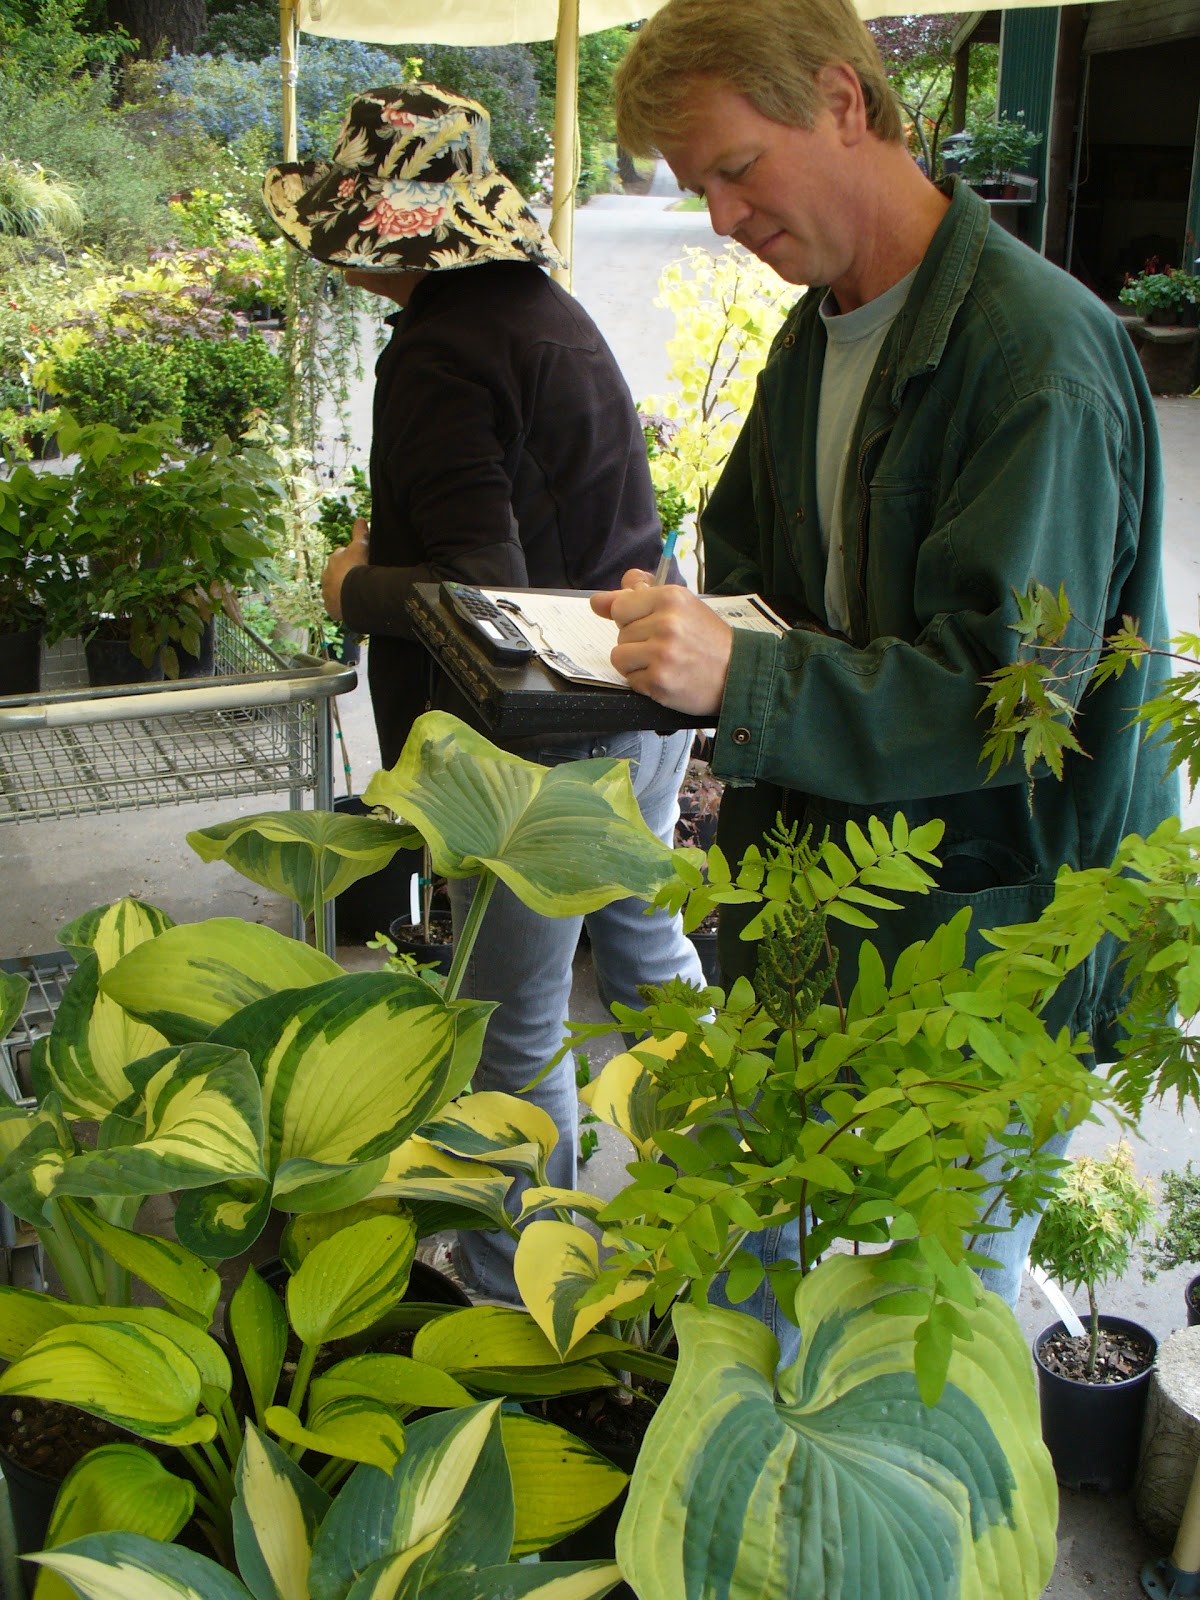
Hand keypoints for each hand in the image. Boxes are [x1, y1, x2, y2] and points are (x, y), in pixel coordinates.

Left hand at [321, 517, 368, 622]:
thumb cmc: (355, 568)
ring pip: (335, 590)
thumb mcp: (360, 547)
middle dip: (345, 575)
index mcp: (334, 559)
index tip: (359, 562)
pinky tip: (352, 606)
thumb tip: (360, 519)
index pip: (342, 555)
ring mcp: (327, 592)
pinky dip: (343, 606)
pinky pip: (336, 606)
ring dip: (343, 591)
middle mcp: (327, 575)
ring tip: (356, 595)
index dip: (351, 558)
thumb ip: (360, 533)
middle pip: (337, 573)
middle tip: (359, 579)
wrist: (350, 593)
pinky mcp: (330, 607)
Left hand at [590, 571, 731, 715]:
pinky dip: (645, 682)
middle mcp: (666, 623)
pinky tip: (668, 677)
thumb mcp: (681, 606)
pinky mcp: (659, 682)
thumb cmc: (709, 640)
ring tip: (664, 662)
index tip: (650, 625)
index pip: (619, 606)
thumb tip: (597, 601)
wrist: (739, 674)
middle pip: (620, 633)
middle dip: (637, 642)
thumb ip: (637, 598)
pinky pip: (630, 680)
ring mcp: (662, 654)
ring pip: (619, 657)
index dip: (631, 618)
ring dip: (637, 664)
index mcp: (670, 598)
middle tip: (668, 646)